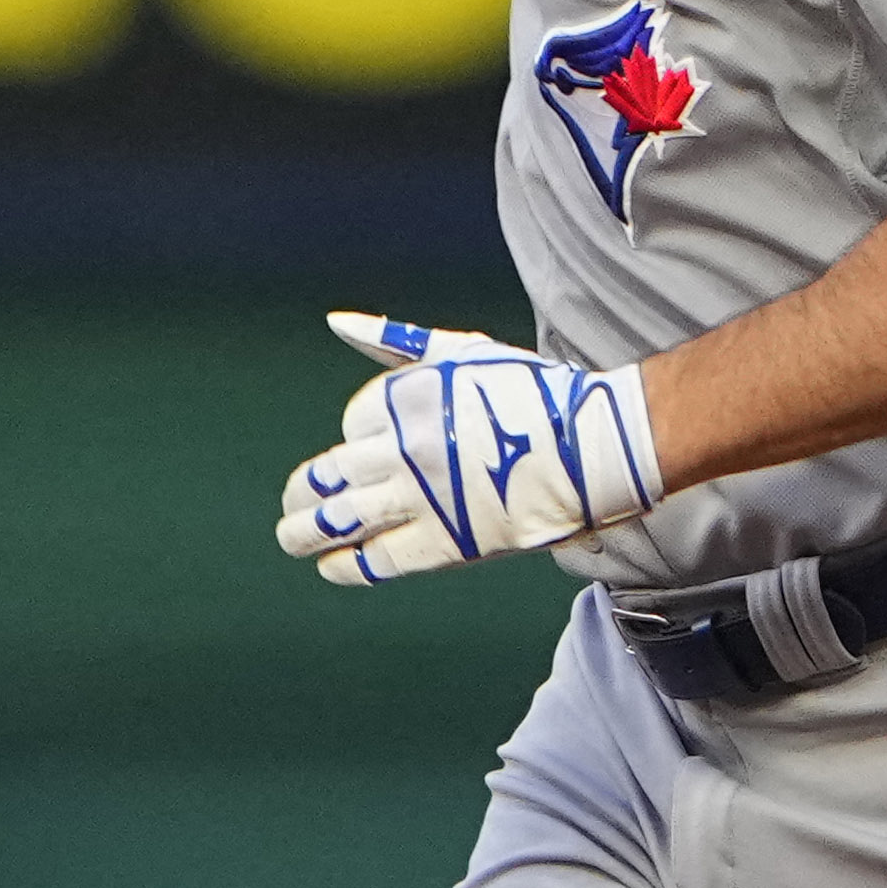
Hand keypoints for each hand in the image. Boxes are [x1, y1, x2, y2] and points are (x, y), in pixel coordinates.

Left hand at [274, 313, 669, 586]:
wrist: (593, 447)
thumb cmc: (532, 394)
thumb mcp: (462, 351)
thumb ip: (395, 341)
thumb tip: (335, 321)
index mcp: (408, 396)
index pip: (353, 425)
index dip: (355, 441)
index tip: (367, 455)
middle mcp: (405, 446)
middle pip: (328, 475)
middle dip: (303, 493)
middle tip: (293, 505)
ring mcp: (421, 497)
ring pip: (339, 520)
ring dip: (305, 533)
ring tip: (292, 538)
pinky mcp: (443, 542)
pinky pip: (374, 560)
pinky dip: (344, 565)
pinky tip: (331, 566)